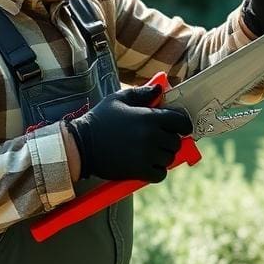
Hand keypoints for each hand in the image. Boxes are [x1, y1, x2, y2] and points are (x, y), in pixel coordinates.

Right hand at [67, 86, 191, 181]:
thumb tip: (159, 89)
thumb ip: (142, 93)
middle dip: (170, 140)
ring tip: (150, 152)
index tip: (179, 127)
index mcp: (149, 117)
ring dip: (163, 156)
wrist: (81, 145)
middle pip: (176, 141)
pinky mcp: (139, 171)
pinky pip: (160, 174)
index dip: (183, 124)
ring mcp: (146, 155)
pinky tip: (147, 165)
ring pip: (169, 158)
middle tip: (159, 140)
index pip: (181, 121)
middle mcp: (151, 136)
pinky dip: (157, 171)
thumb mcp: (118, 99)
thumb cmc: (100, 119)